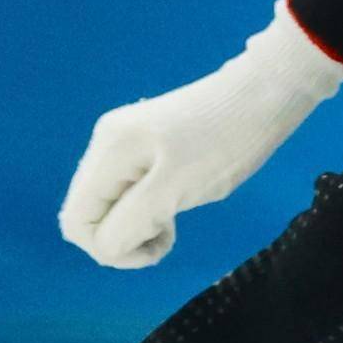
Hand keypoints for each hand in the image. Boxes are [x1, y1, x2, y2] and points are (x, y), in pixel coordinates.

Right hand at [59, 1, 342, 268]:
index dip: (109, 248)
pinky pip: (131, 190)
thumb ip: (132, 221)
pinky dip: (149, 207)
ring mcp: (124, 141)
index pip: (76, 222)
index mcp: (108, 152)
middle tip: (168, 233)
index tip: (155, 244)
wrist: (266, 93)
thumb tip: (105, 247)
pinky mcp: (146, 143)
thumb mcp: (176, 190)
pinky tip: (177, 202)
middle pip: (89, 214)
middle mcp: (106, 143)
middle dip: (124, 237)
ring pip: (111, 204)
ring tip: (174, 221)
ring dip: (138, 224)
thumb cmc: (226, 142)